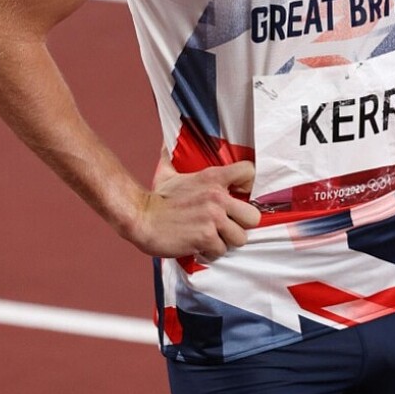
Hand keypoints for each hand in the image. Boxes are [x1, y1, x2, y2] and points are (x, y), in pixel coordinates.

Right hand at [127, 161, 259, 259]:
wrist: (141, 218)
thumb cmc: (156, 198)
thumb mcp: (168, 170)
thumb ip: (172, 154)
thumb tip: (167, 141)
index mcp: (213, 177)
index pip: (248, 172)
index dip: (248, 185)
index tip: (240, 194)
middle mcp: (217, 197)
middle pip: (253, 216)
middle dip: (241, 224)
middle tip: (228, 225)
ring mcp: (213, 219)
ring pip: (239, 238)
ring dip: (226, 241)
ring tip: (213, 237)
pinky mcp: (205, 238)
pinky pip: (221, 251)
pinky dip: (211, 252)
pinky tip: (200, 246)